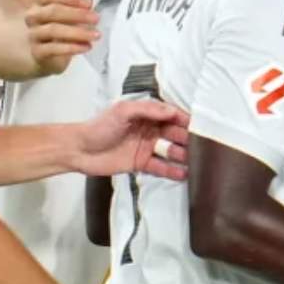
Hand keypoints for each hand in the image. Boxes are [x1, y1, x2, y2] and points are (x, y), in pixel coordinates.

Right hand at [26, 0, 100, 75]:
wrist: (49, 53)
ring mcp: (33, 34)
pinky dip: (72, 47)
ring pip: (53, 30)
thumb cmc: (60, 24)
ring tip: (96, 35)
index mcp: (37, 1)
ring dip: (78, 32)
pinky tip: (87, 46)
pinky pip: (53, 49)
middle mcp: (32, 16)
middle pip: (52, 11)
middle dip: (77, 14)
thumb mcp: (67, 8)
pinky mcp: (37, 52)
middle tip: (96, 18)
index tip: (89, 3)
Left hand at [74, 99, 189, 179]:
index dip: (185, 120)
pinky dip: (173, 171)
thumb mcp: (122, 111)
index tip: (200, 126)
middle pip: (174, 134)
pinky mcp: (141, 164)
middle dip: (189, 139)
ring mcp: (146, 148)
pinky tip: (185, 175)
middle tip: (204, 146)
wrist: (78, 150)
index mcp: (145, 115)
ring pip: (170, 151)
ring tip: (199, 162)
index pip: (170, 116)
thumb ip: (147, 109)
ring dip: (184, 156)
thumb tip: (172, 111)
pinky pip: (161, 167)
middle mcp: (149, 130)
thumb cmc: (99, 127)